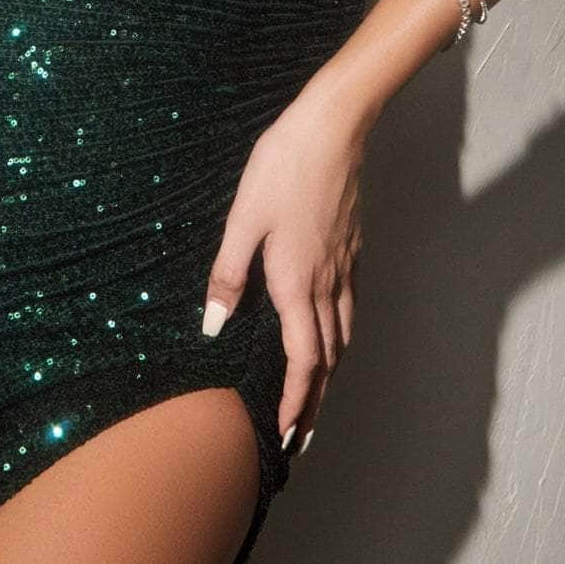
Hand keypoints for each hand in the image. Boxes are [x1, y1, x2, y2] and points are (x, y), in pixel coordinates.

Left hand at [201, 81, 366, 454]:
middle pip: (327, 358)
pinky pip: (350, 306)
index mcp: (295, 283)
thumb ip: (227, 275)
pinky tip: (332, 331)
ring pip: (343, 334)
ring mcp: (344, 266)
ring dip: (331, 371)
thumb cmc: (281, 168)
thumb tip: (212, 326)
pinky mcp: (352, 248)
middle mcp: (325, 283)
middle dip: (315, 399)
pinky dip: (341, 334)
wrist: (332, 130)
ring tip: (317, 393)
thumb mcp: (242, 219)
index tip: (290, 432)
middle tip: (303, 432)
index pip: (303, 360)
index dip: (297, 400)